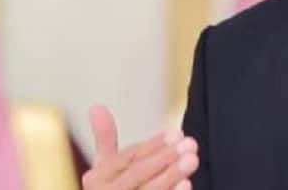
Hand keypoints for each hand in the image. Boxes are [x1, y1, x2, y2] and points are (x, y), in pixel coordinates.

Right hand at [82, 105, 198, 189]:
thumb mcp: (104, 166)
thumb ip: (105, 138)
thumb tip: (96, 106)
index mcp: (95, 180)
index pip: (126, 159)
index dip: (152, 145)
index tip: (176, 133)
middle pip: (136, 176)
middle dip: (164, 158)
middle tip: (189, 144)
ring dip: (171, 176)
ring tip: (192, 159)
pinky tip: (187, 185)